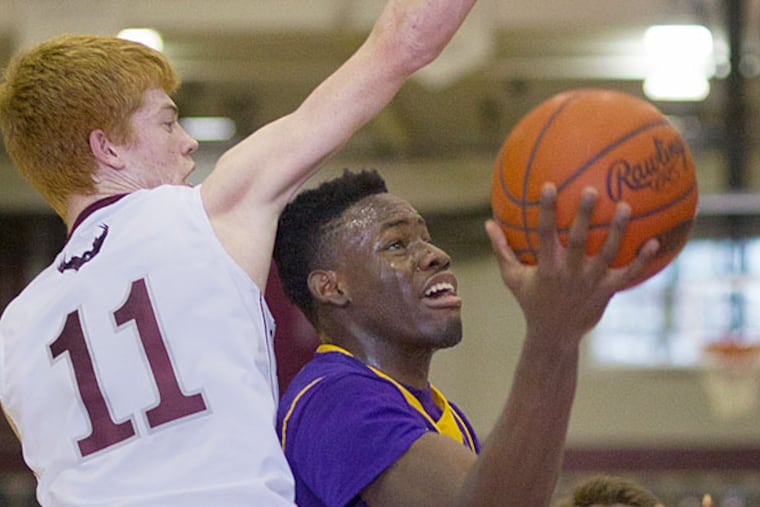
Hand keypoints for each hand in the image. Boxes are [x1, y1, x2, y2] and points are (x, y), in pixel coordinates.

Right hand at [485, 183, 658, 347]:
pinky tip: (654, 241)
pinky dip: (642, 260)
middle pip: (578, 240)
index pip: (544, 234)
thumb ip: (502, 250)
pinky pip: (627, 274)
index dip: (546, 210)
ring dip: (617, 230)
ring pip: (607, 253)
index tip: (548, 186)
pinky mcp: (607, 291)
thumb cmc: (532, 301)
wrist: (554, 335)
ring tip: (625, 205)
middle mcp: (569, 273)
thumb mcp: (512, 277)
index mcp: (546, 267)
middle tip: (591, 190)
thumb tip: (488, 223)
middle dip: (584, 215)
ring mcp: (590, 282)